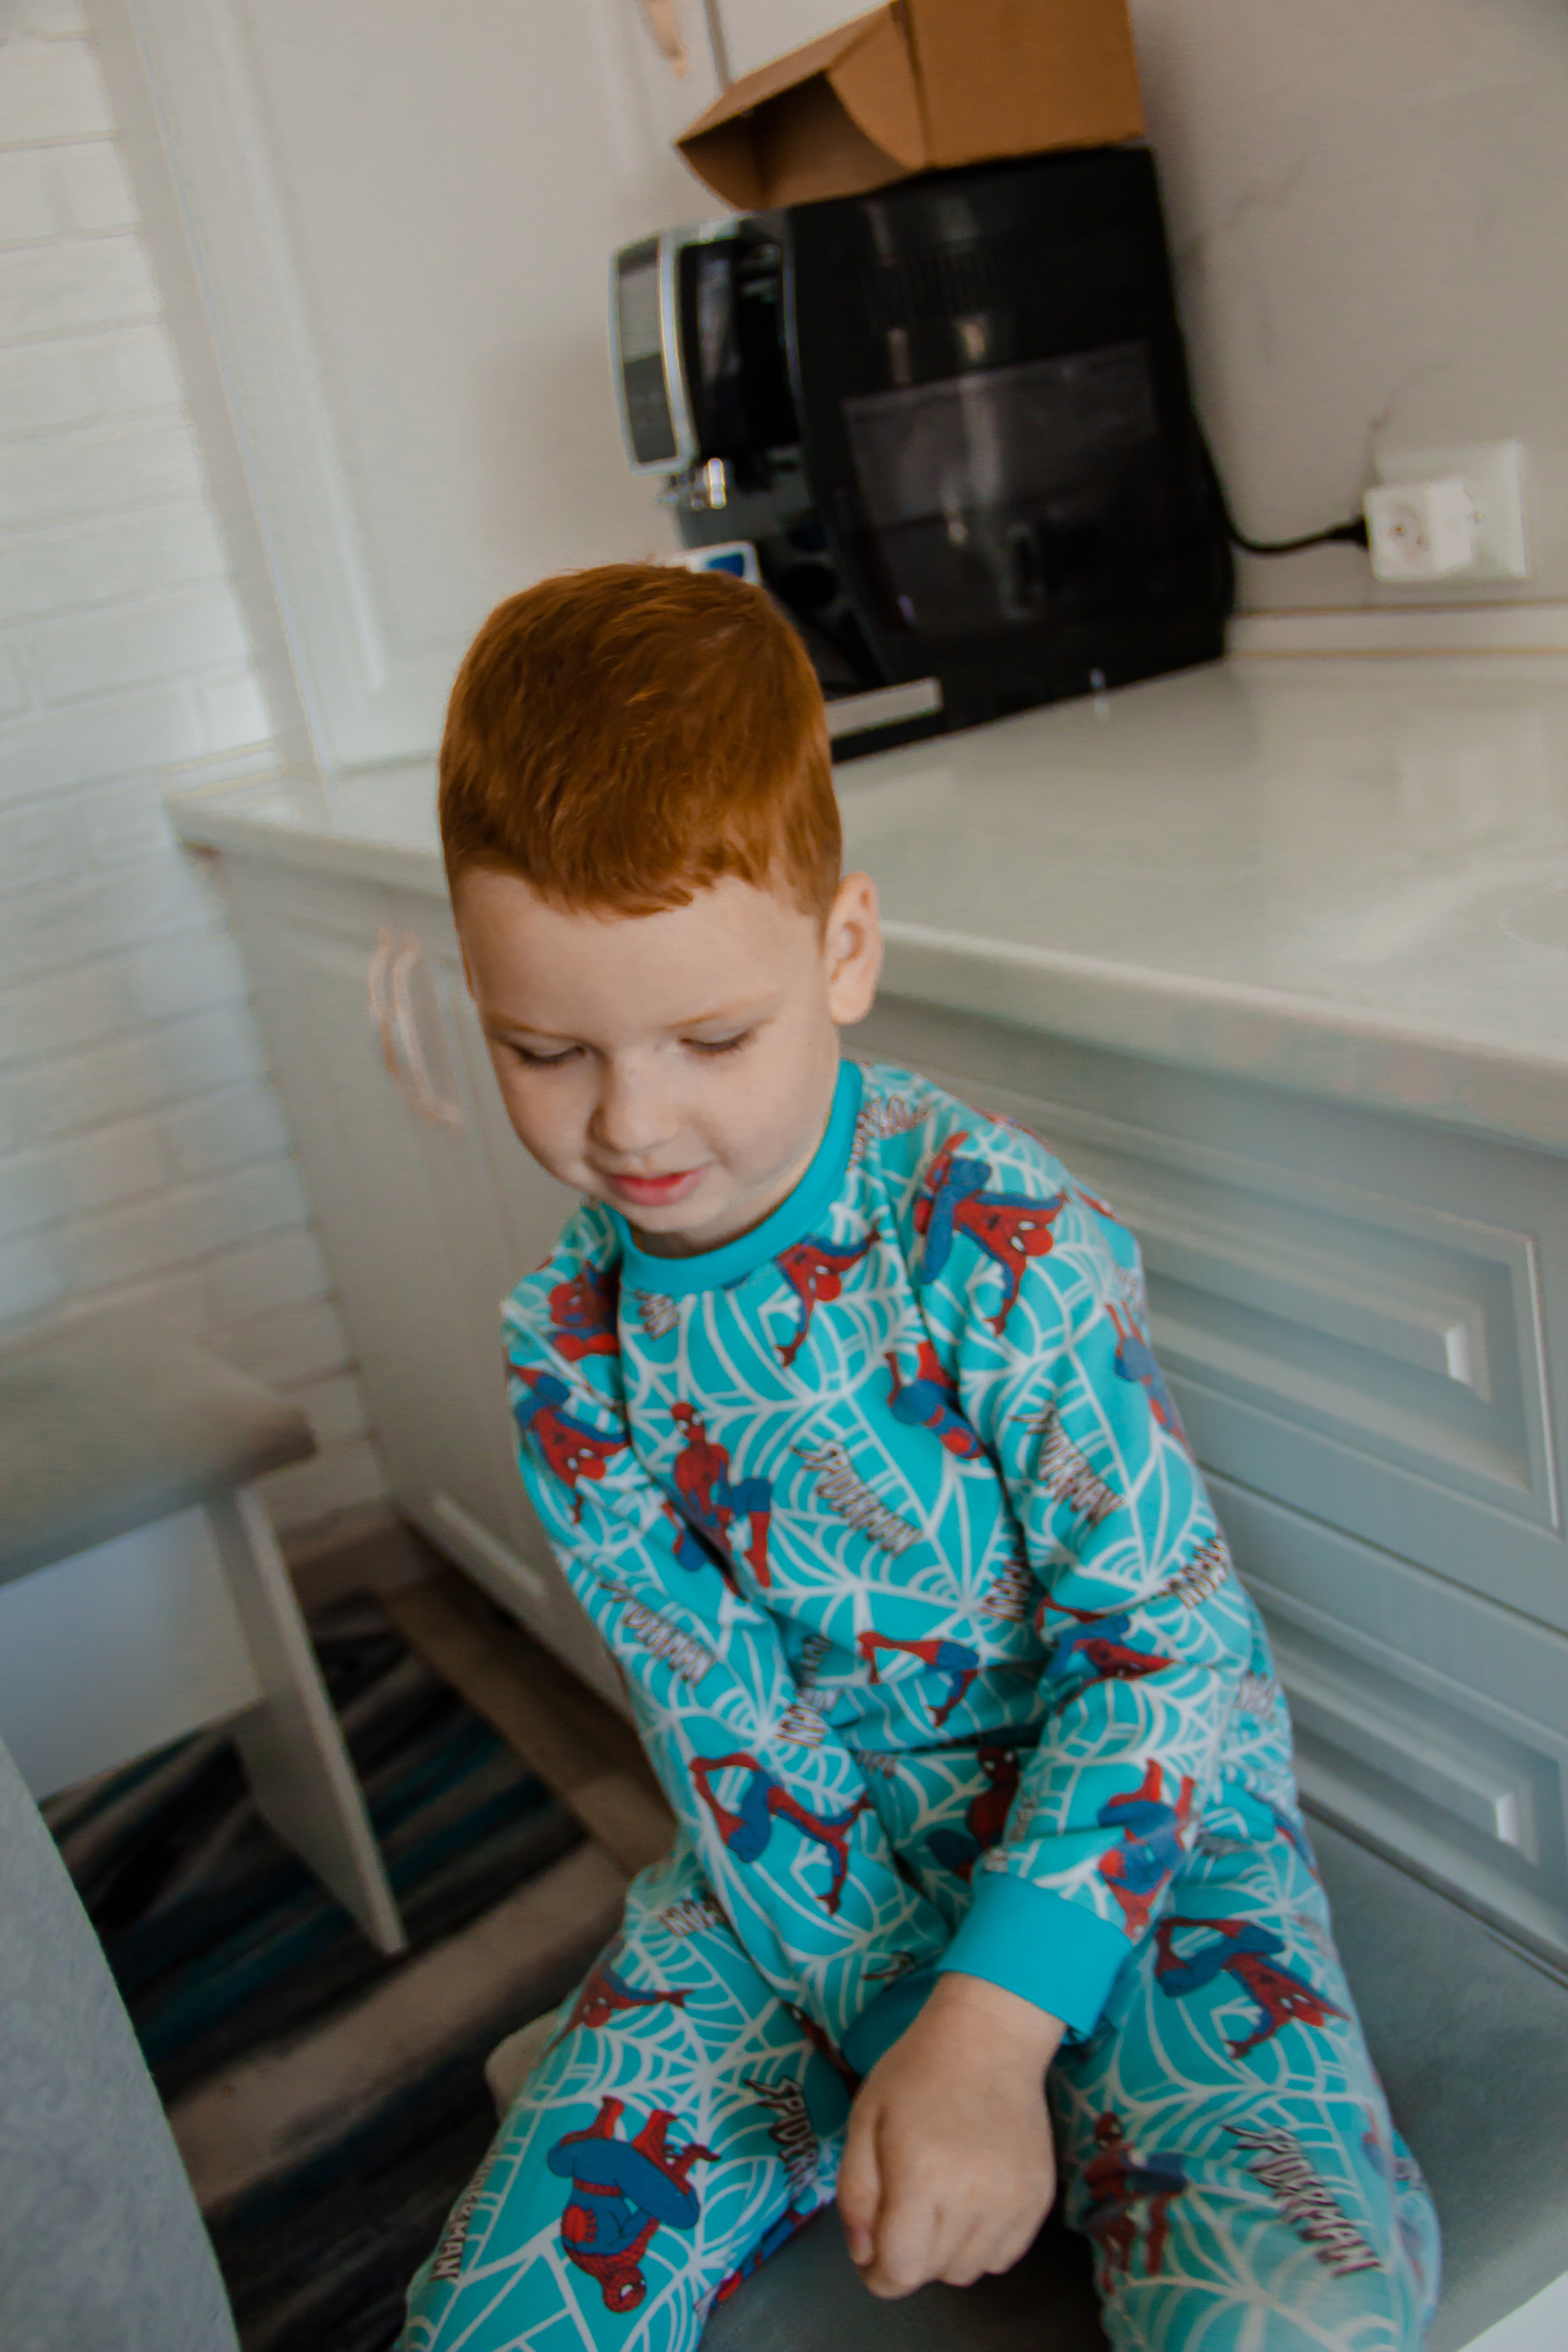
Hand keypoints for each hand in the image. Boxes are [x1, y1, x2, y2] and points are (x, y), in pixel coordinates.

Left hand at [837, 1972, 1062, 2297]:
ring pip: (970, 2272)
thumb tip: (864, 2256)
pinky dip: (981, 2244)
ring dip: (945, 2253)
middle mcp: (973, 2198)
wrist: (989, 2037)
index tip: (872, 2255)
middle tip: (903, 2211)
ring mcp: (1013, 2202)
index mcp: (922, 2178)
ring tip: (938, 2202)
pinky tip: (970, 2202)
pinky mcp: (1039, 2199)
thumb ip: (855, 2194)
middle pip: (932, 2274)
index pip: (901, 2272)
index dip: (878, 2275)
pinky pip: (1005, 2256)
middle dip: (908, 2256)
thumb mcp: (864, 2120)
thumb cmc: (916, 2073)